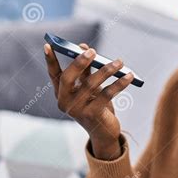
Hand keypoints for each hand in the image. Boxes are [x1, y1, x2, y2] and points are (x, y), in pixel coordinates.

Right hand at [44, 43, 133, 159]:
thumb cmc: (95, 105)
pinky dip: (119, 83)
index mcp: (61, 92)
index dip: (50, 59)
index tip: (48, 44)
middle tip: (92, 50)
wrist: (103, 132)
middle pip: (68, 78)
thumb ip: (86, 70)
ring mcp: (76, 110)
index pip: (53, 74)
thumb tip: (84, 47)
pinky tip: (129, 76)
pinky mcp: (91, 115)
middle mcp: (64, 101)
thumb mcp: (89, 87)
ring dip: (107, 70)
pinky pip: (107, 94)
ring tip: (119, 61)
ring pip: (91, 85)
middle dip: (79, 62)